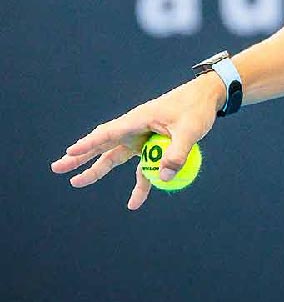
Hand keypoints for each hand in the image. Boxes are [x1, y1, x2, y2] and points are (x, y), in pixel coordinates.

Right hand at [50, 75, 223, 209]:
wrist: (208, 98)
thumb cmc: (196, 108)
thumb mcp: (190, 130)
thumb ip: (177, 153)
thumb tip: (163, 179)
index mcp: (139, 119)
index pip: (108, 133)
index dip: (89, 143)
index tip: (70, 152)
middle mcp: (136, 129)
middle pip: (103, 145)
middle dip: (80, 156)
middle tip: (57, 167)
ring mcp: (143, 138)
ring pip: (116, 157)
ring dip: (98, 170)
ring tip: (76, 183)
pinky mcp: (153, 146)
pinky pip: (143, 168)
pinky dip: (140, 184)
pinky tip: (134, 203)